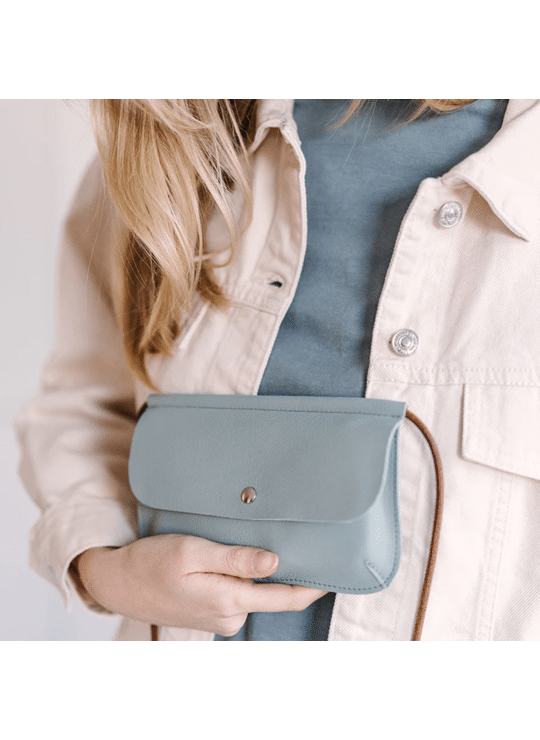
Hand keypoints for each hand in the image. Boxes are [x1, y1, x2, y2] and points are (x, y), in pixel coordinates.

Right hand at [73, 535, 327, 635]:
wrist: (119, 583)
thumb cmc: (152, 563)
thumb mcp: (193, 552)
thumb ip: (236, 560)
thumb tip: (275, 563)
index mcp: (230, 601)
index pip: (287, 598)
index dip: (316, 585)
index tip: (337, 569)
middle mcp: (231, 616)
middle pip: (275, 594)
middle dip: (291, 572)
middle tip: (307, 541)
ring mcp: (221, 618)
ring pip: (256, 592)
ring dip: (264, 571)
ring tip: (268, 539)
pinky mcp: (212, 613)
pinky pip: (240, 593)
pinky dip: (245, 576)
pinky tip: (239, 556)